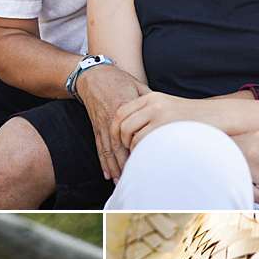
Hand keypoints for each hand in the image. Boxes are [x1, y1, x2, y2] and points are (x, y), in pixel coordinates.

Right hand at [73, 63, 148, 179]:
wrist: (93, 76)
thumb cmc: (119, 80)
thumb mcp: (138, 86)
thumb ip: (149, 101)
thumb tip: (165, 114)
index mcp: (123, 109)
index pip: (133, 132)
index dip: (139, 147)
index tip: (149, 159)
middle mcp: (112, 121)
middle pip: (119, 147)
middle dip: (126, 164)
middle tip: (135, 178)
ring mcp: (102, 126)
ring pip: (108, 151)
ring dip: (115, 168)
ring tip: (121, 182)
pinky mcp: (96, 129)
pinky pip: (99, 148)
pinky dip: (103, 163)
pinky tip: (107, 175)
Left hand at [113, 90, 194, 152]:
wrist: (218, 117)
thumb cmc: (192, 119)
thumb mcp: (168, 110)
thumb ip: (149, 116)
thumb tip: (129, 133)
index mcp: (151, 97)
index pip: (121, 112)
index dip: (115, 130)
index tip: (118, 142)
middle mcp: (153, 102)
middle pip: (122, 124)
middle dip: (120, 142)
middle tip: (128, 153)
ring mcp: (160, 113)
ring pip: (131, 136)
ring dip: (133, 150)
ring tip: (140, 157)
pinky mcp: (166, 125)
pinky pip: (143, 142)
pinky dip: (142, 153)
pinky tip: (148, 158)